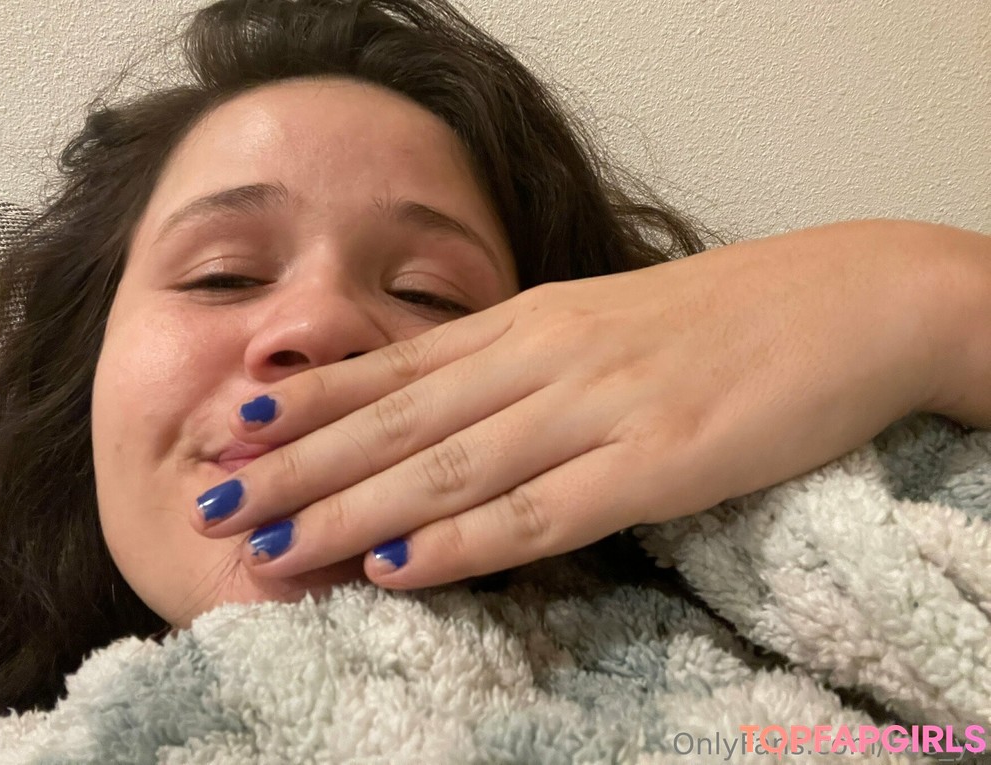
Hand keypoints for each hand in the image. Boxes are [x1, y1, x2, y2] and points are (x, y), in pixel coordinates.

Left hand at [192, 221, 941, 588]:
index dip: (310, 400)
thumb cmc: (726, 317)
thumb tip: (457, 403)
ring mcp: (599, 407)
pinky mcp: (658, 459)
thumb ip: (529, 360)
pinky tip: (397, 565)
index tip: (233, 428)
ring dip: (350, 509)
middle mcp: (546, 357)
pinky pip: (540, 509)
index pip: (397, 364)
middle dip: (297, 465)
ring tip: (269, 545)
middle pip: (399, 418)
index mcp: (534, 322)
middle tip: (214, 499)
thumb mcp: (606, 321)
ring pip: (448, 465)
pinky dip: (461, 541)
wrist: (849, 298)